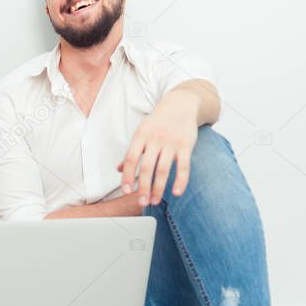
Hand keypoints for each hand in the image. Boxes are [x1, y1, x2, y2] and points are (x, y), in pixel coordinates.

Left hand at [117, 91, 199, 205]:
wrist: (181, 103)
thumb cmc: (158, 121)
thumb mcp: (142, 131)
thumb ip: (132, 151)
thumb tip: (119, 169)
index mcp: (141, 136)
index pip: (131, 159)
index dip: (127, 176)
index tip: (126, 191)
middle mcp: (155, 139)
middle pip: (147, 167)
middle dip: (143, 187)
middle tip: (141, 202)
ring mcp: (171, 142)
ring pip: (164, 169)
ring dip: (158, 188)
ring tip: (154, 200)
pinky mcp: (186, 145)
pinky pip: (183, 166)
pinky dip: (180, 181)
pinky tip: (176, 192)